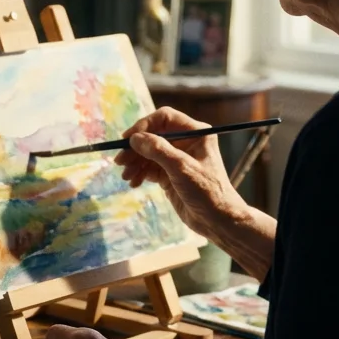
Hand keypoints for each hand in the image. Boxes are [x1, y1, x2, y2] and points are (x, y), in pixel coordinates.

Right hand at [115, 107, 246, 235]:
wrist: (217, 220)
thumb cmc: (207, 191)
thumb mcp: (181, 168)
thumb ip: (158, 150)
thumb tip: (135, 138)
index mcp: (195, 133)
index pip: (164, 118)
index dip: (145, 125)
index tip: (128, 139)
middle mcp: (186, 142)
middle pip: (153, 136)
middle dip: (136, 148)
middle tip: (120, 161)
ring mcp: (177, 159)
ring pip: (148, 153)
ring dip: (135, 162)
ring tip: (126, 176)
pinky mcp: (170, 174)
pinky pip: (149, 168)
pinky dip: (140, 173)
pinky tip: (134, 182)